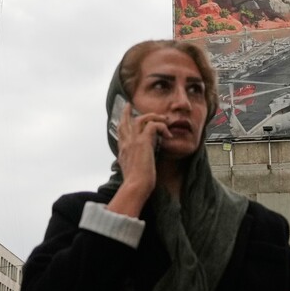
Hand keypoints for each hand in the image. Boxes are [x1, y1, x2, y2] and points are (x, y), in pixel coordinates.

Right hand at [106, 101, 168, 217]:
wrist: (135, 186)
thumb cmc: (135, 183)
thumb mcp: (130, 169)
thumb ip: (131, 162)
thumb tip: (134, 161)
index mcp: (123, 150)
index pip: (121, 131)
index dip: (122, 122)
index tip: (125, 116)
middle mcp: (126, 143)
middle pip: (125, 121)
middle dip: (128, 111)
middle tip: (130, 104)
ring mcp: (133, 141)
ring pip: (142, 118)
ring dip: (154, 117)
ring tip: (164, 120)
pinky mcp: (143, 142)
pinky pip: (153, 125)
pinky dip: (162, 127)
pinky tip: (168, 135)